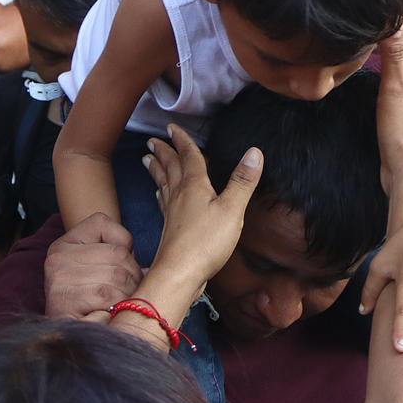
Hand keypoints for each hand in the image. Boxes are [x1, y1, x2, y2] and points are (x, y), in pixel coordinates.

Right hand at [44, 213, 142, 318]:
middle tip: (125, 295)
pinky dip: (117, 308)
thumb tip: (149, 266)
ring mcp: (59, 279)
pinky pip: (110, 298)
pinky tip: (110, 315)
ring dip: (127, 296)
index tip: (118, 266)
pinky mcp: (65, 302)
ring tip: (117, 307)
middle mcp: (57, 258)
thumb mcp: (99, 270)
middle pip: (119, 254)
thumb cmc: (90, 306)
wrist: (70, 344)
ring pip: (119, 276)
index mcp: (63, 245)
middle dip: (132, 277)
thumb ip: (119, 257)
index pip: (103, 224)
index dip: (122, 245)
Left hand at [142, 123, 262, 288]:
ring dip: (157, 170)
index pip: (189, 157)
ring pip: (163, 184)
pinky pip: (163, 203)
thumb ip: (242, 182)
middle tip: (154, 140)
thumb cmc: (206, 243)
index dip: (182, 141)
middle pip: (170, 168)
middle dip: (164, 152)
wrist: (179, 274)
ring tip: (148, 160)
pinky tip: (159, 195)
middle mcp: (179, 196)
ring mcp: (172, 213)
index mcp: (194, 186)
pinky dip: (161, 193)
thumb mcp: (232, 210)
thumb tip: (254, 152)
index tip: (173, 127)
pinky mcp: (170, 229)